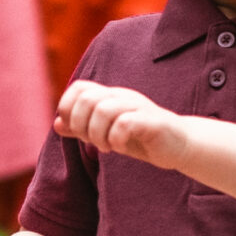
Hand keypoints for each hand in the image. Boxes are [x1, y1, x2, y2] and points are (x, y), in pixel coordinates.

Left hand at [56, 80, 189, 167]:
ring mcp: (137, 106)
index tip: (75, 129)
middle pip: (87, 98)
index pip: (79, 87)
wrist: (178, 145)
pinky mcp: (151, 121)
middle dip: (80, 124)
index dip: (68, 107)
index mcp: (109, 96)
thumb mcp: (106, 134)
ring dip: (98, 134)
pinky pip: (125, 123)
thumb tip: (57, 123)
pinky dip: (116, 139)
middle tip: (90, 141)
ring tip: (106, 148)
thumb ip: (82, 128)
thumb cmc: (141, 139)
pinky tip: (120, 147)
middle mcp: (121, 96)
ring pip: (103, 110)